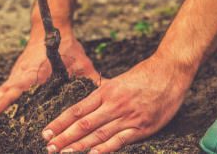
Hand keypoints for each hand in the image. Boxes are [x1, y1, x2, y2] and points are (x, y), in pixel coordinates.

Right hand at [0, 29, 100, 115]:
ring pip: (6, 86)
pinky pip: (8, 83)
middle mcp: (26, 70)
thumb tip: (108, 90)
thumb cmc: (67, 44)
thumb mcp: (81, 61)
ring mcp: (21, 69)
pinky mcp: (20, 69)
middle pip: (9, 88)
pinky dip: (0, 93)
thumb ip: (92, 78)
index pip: (21, 85)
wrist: (51, 26)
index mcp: (39, 70)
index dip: (8, 98)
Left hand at [42, 53, 194, 152]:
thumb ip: (105, 93)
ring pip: (98, 134)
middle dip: (64, 137)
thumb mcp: (120, 80)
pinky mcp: (142, 127)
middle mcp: (113, 104)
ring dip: (79, 146)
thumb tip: (90, 103)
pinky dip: (105, 149)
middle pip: (84, 123)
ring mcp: (128, 117)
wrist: (168, 72)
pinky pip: (120, 140)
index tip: (47, 131)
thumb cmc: (144, 74)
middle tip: (48, 147)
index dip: (61, 121)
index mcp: (106, 91)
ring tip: (63, 153)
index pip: (78, 109)